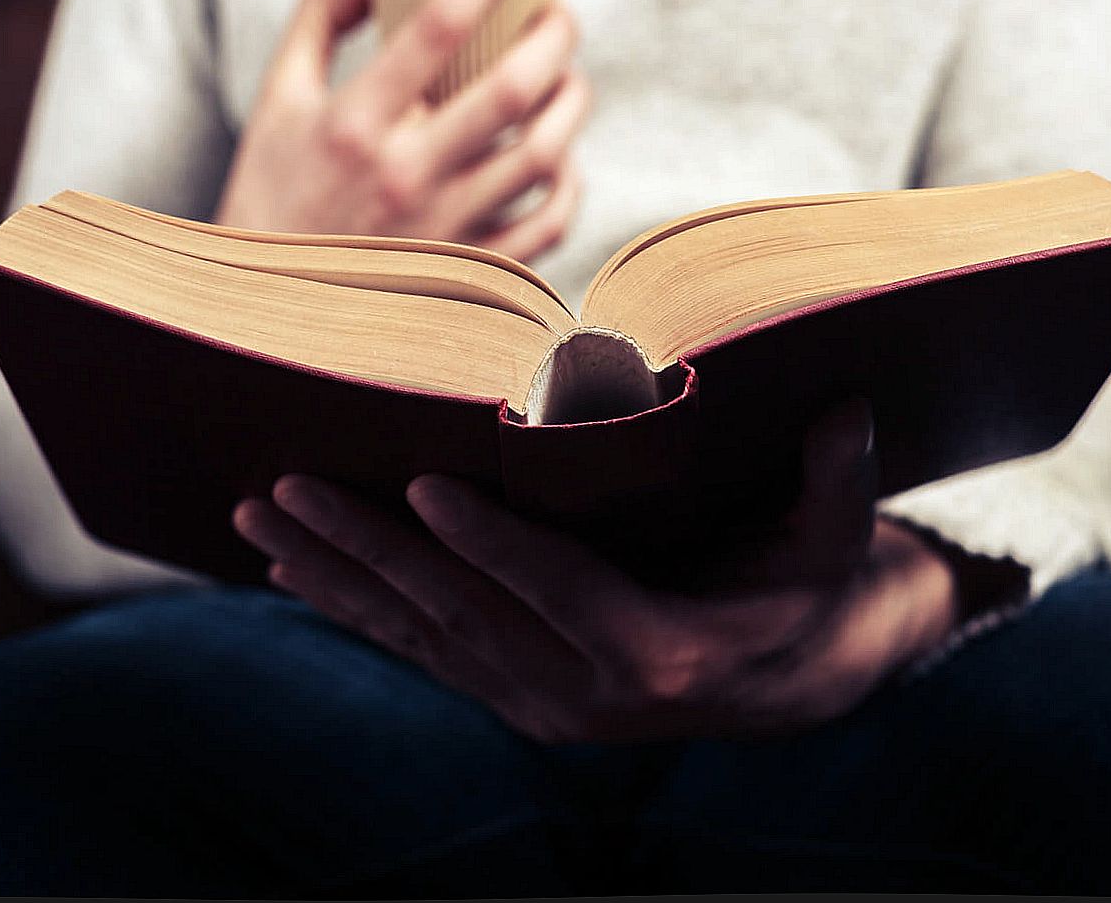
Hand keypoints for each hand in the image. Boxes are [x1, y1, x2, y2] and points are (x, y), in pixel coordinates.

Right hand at [215, 0, 588, 262]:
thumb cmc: (275, 191)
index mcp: (353, 122)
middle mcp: (404, 174)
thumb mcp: (276, 98)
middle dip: (556, 35)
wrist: (272, 309)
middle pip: (513, 89)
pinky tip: (562, 158)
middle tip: (560, 13)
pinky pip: (549, 224)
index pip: (436, 25)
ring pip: (544, 155)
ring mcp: (443, 228)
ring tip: (569, 78)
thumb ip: (321, 20)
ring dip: (573, 102)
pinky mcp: (469, 270)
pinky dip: (571, 185)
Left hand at [233, 403, 964, 741]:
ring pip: (422, 636)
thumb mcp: (834, 543)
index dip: (493, 542)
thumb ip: (838, 481)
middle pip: (463, 611)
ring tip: (262, 521)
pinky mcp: (512, 696)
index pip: (561, 589)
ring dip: (338, 577)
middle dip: (370, 547)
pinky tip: (291, 570)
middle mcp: (585, 694)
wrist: (790, 683)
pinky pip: (420, 652)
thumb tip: (848, 406)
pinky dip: (354, 609)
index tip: (424, 485)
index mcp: (661, 652)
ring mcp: (539, 703)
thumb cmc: (804, 590)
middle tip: (289, 486)